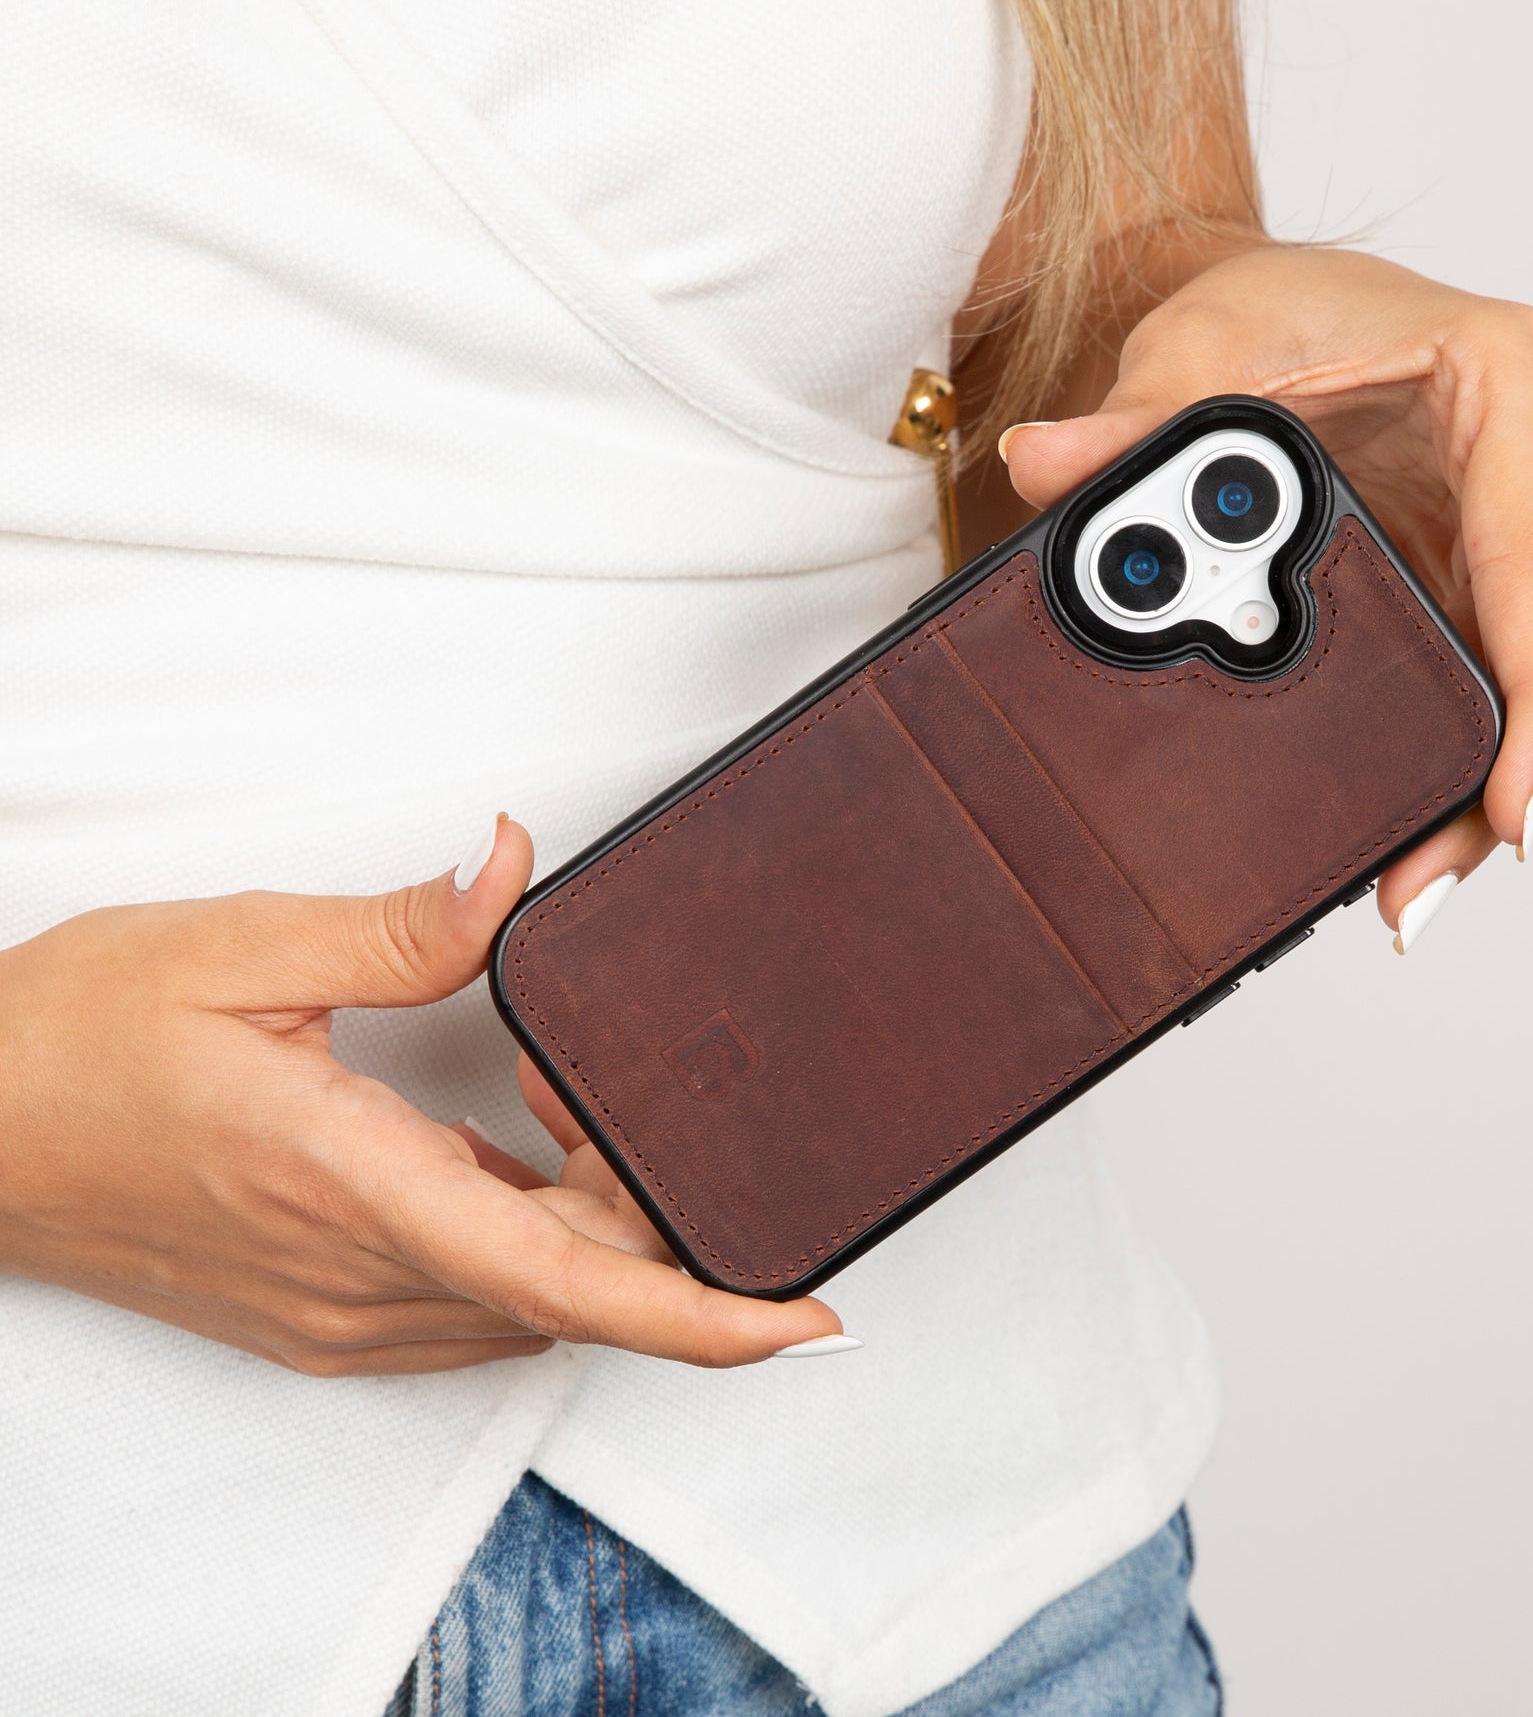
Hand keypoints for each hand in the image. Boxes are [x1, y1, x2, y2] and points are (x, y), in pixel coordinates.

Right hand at [0, 819, 845, 1373]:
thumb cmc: (70, 1042)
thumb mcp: (236, 946)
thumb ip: (397, 925)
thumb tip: (512, 870)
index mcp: (344, 1182)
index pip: (560, 1277)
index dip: (696, 1313)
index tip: (802, 1320)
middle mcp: (349, 1273)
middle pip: (567, 1288)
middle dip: (656, 1222)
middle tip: (670, 1113)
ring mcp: (328, 1307)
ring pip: (520, 1302)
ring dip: (590, 1230)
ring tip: (592, 1113)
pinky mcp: (311, 1309)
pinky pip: (465, 1304)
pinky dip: (526, 1242)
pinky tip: (522, 1159)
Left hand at [999, 245, 1532, 935]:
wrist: (1289, 311)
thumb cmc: (1265, 313)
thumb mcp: (1190, 358)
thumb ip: (1127, 425)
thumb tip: (1041, 463)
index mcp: (1514, 373)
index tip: (1514, 807)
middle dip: (1500, 777)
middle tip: (1412, 892)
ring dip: (1496, 777)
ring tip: (1412, 880)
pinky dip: (1491, 743)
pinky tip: (1434, 819)